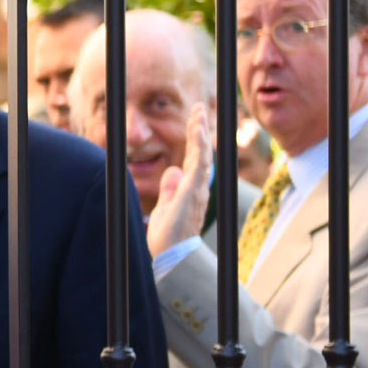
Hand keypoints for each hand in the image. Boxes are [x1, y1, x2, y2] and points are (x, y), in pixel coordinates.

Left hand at [145, 105, 211, 257]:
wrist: (172, 257)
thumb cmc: (169, 238)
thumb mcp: (165, 207)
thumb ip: (170, 189)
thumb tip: (173, 169)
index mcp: (190, 190)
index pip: (194, 159)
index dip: (195, 140)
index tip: (195, 122)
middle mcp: (198, 188)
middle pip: (200, 153)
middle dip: (199, 130)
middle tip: (199, 109)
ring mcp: (197, 189)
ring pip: (201, 155)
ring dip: (200, 133)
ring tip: (199, 113)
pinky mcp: (192, 192)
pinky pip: (198, 165)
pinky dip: (199, 147)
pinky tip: (198, 132)